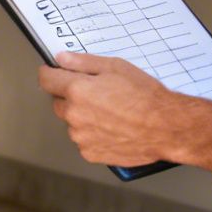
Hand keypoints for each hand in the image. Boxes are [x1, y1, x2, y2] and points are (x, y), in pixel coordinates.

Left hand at [38, 52, 177, 166]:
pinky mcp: (90, 153)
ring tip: (110, 112)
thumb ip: (83, 62)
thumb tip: (62, 59)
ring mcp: (81, 137)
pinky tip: (112, 127)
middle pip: (58, 102)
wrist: (165, 127)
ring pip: (72, 122)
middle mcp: (74, 114)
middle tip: (96, 93)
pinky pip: (83, 140)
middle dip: (70, 96)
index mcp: (77, 90)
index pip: (46, 79)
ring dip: (82, 116)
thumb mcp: (116, 67)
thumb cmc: (145, 97)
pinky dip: (92, 134)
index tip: (54, 73)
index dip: (50, 73)